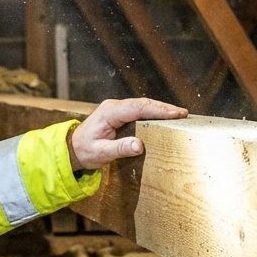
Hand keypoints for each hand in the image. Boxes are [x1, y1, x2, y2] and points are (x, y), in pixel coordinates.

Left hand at [68, 98, 187, 170]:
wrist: (72, 147)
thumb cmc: (85, 150)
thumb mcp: (101, 153)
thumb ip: (120, 148)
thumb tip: (139, 145)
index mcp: (109, 113)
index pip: (138, 108)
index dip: (158, 110)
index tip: (175, 114)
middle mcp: (114, 106)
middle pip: (144, 103)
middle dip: (164, 108)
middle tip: (183, 114)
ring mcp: (117, 108)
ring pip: (143, 105)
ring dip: (161, 109)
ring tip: (179, 114)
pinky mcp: (120, 113)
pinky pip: (140, 110)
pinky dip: (154, 112)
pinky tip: (165, 117)